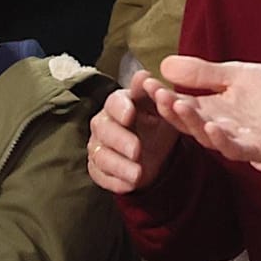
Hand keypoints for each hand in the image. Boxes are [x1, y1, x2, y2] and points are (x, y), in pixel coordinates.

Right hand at [87, 71, 180, 193]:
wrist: (160, 151)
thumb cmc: (159, 122)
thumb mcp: (162, 107)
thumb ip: (152, 92)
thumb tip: (142, 75)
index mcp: (121, 103)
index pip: (114, 101)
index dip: (120, 107)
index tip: (131, 114)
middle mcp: (104, 122)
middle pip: (103, 129)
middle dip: (120, 140)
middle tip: (137, 151)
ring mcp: (98, 146)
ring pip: (100, 155)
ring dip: (118, 166)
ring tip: (138, 174)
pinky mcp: (98, 168)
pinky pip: (100, 175)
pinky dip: (114, 181)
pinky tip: (128, 185)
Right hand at [143, 54, 260, 162]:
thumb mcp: (237, 75)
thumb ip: (204, 72)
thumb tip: (164, 63)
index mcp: (215, 110)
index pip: (183, 105)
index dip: (164, 96)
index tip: (147, 82)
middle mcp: (223, 128)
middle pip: (191, 123)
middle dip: (172, 110)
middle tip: (156, 94)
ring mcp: (241, 141)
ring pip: (209, 137)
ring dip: (192, 123)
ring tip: (177, 105)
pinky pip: (238, 148)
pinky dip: (223, 139)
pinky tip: (212, 125)